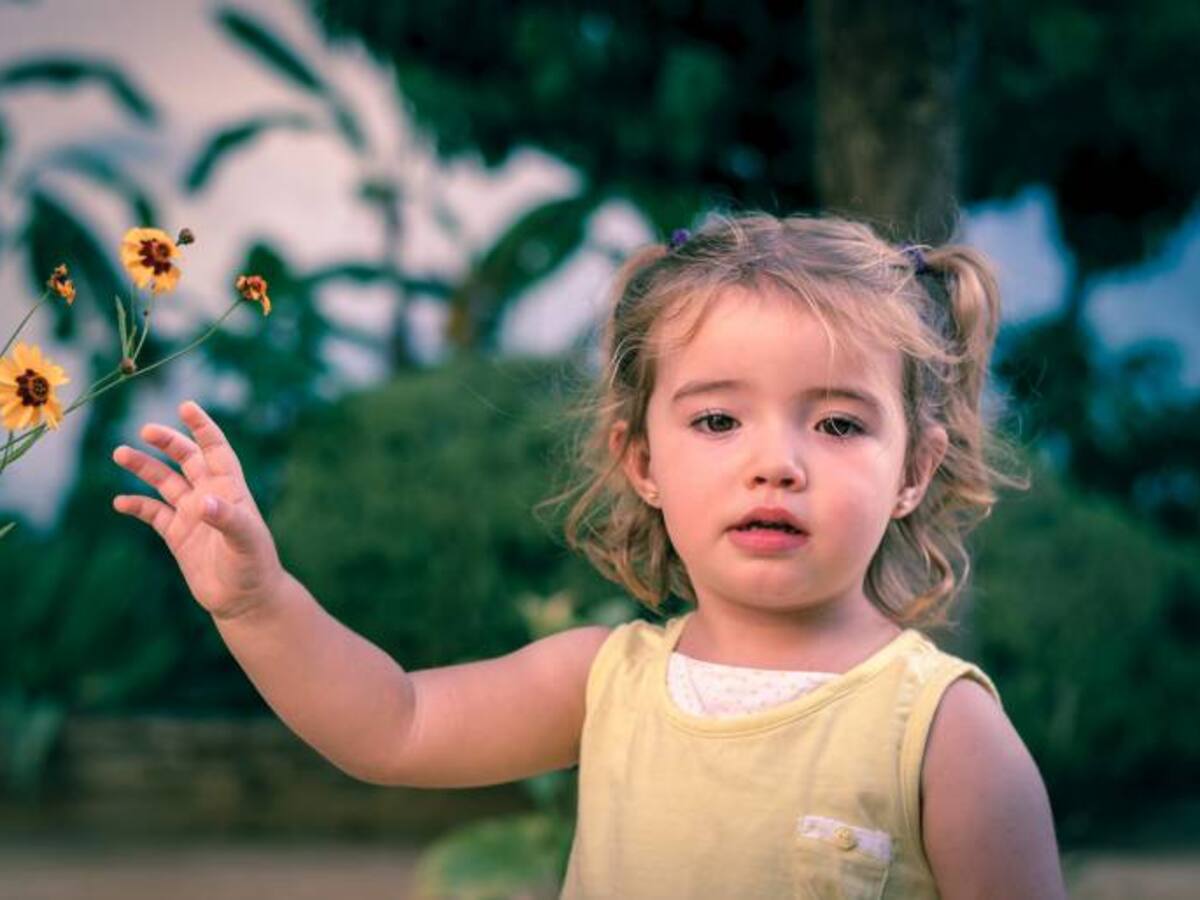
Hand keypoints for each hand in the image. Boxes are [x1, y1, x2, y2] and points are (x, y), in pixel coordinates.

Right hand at [112, 400, 283, 620]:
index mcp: (230, 490)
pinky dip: (136, 505)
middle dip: (168, 442)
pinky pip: (153, 513)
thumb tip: (203, 503)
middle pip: (187, 459)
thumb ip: (226, 519)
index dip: (203, 428)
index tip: (186, 406)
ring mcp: (192, 515)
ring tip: (120, 453)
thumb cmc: (254, 567)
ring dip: (144, 468)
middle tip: (146, 430)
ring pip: (165, 482)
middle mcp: (210, 496)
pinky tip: (120, 502)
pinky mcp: (178, 536)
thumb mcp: (245, 541)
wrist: (245, 600)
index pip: (216, 450)